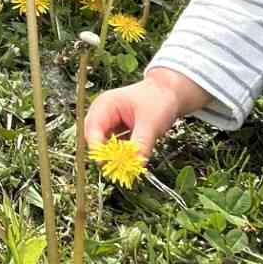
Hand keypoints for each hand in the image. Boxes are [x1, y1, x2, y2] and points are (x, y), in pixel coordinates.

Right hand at [83, 68, 213, 157]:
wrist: (169, 93)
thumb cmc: (159, 100)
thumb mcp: (151, 123)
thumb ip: (142, 144)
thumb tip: (136, 165)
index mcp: (105, 105)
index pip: (93, 130)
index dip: (99, 149)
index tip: (111, 165)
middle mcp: (102, 113)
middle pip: (94, 139)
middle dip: (105, 155)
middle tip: (119, 170)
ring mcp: (108, 122)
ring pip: (103, 145)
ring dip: (113, 156)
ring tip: (127, 166)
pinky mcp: (116, 131)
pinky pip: (113, 146)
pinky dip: (120, 154)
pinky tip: (131, 160)